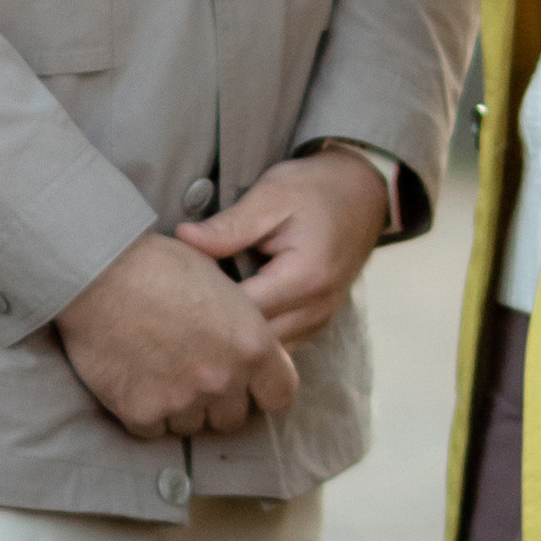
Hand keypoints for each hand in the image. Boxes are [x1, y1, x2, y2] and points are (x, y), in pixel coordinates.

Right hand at [56, 230, 298, 442]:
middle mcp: (223, 378)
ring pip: (192, 427)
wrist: (98, 272)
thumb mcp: (220, 282)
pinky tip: (134, 379)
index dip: (263, 390)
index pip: (280, 395)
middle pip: (233, 418)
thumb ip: (241, 324)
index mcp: (251, 344)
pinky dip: (145, 412)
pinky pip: (153, 430)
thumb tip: (244, 344)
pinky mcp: (142, 412)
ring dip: (181, 408)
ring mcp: (182, 400)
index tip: (248, 385)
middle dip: (218, 402)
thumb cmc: (158, 265)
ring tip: (159, 372)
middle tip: (193, 374)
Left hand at [176, 149, 387, 346]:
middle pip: (252, 342)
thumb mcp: (271, 196)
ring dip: (234, 337)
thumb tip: (183, 239)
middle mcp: (316, 310)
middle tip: (180, 304)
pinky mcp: (316, 323)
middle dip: (215, 329)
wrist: (363, 193)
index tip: (178, 286)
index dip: (204, 304)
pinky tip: (230, 316)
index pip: (241, 314)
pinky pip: (279, 345)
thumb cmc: (316, 189)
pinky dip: (253, 337)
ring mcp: (319, 321)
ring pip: (265, 352)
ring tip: (202, 312)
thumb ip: (229, 225)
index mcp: (305, 278)